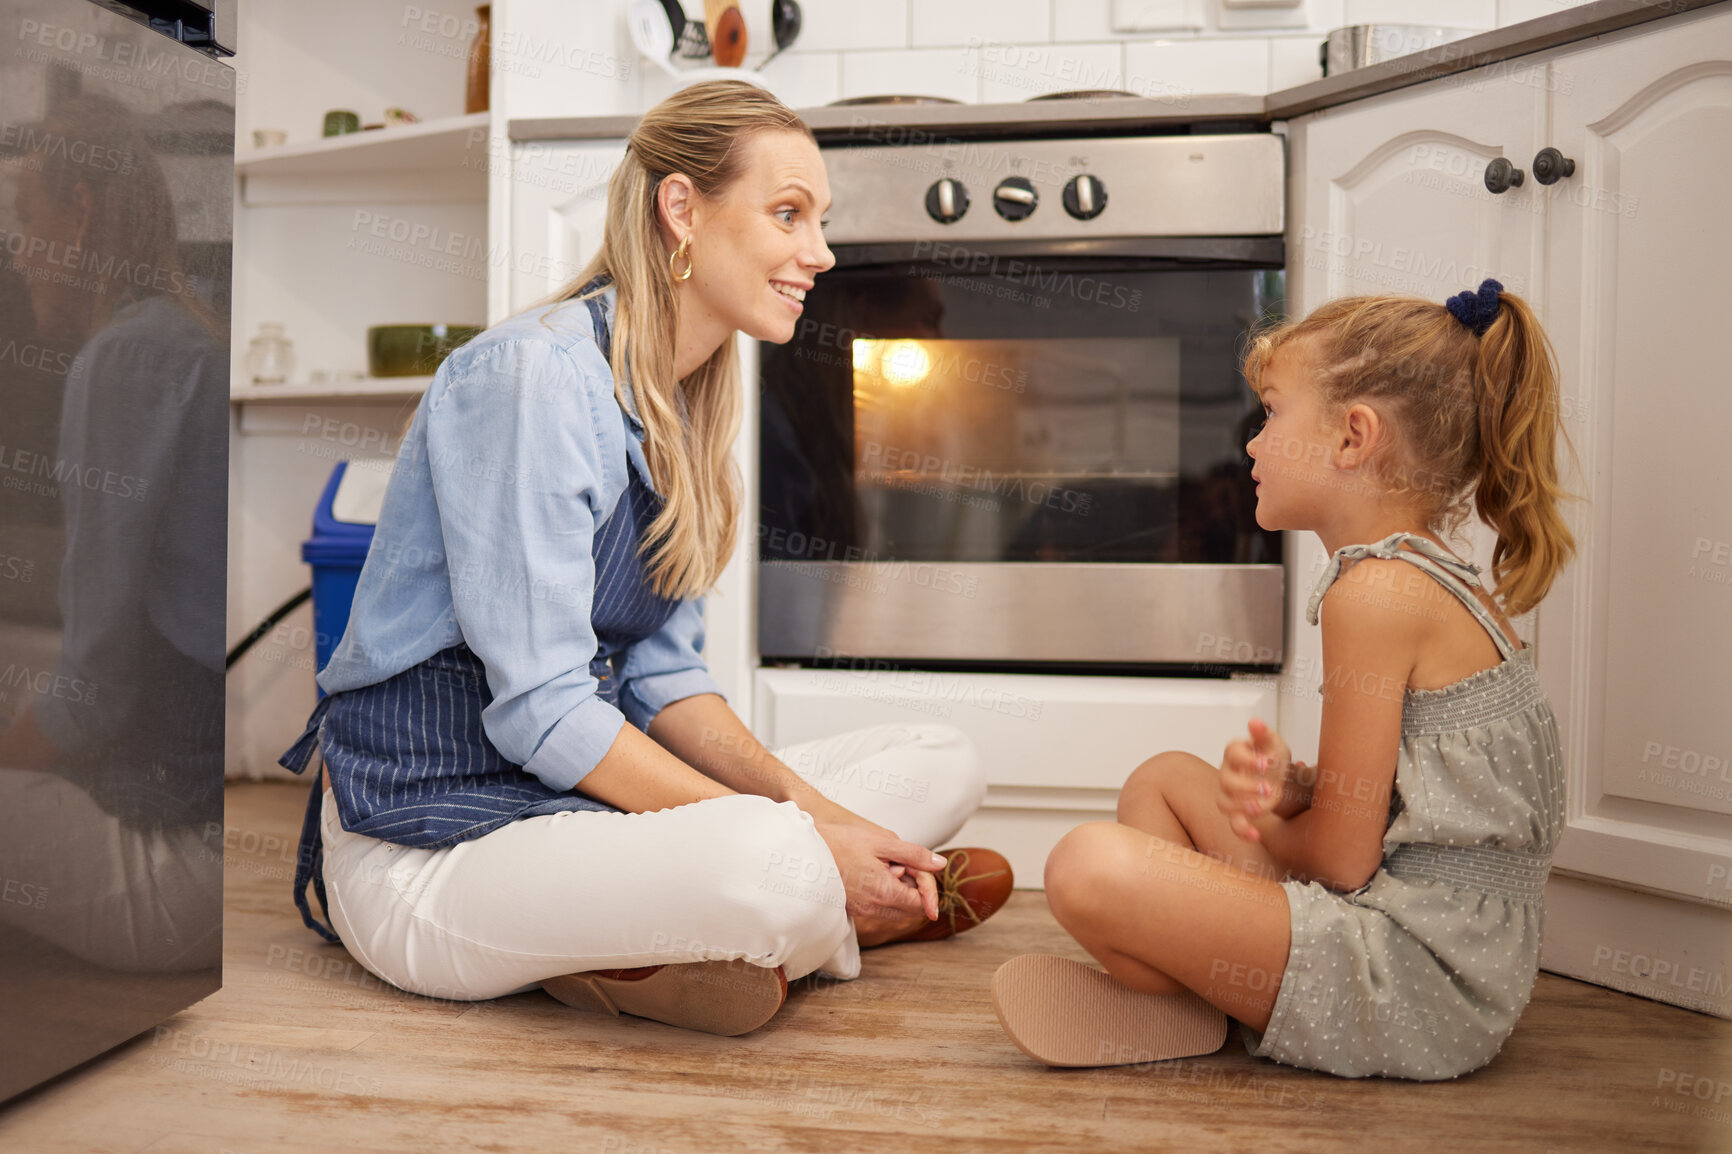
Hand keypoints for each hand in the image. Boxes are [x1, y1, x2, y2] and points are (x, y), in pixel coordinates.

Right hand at [814, 819, 942, 922]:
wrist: (804, 849)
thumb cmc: (841, 842)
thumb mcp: (883, 842)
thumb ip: (915, 855)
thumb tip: (940, 864)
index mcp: (885, 893)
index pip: (921, 904)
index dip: (929, 890)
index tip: (928, 874)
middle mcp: (873, 908)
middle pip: (909, 909)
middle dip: (912, 887)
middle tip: (899, 862)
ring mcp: (861, 910)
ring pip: (893, 908)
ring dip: (897, 889)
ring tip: (881, 865)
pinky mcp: (851, 907)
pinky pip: (877, 905)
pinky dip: (882, 891)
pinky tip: (869, 871)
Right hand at [1218, 717, 1293, 843]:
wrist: (1275, 775)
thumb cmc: (1270, 755)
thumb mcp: (1272, 742)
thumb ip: (1263, 734)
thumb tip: (1255, 722)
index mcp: (1235, 753)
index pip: (1233, 753)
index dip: (1248, 759)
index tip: (1266, 763)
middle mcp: (1227, 773)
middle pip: (1226, 781)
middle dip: (1246, 786)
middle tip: (1267, 787)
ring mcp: (1230, 794)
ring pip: (1224, 803)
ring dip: (1241, 807)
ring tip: (1260, 808)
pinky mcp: (1238, 812)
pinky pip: (1233, 823)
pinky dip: (1242, 831)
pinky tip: (1256, 835)